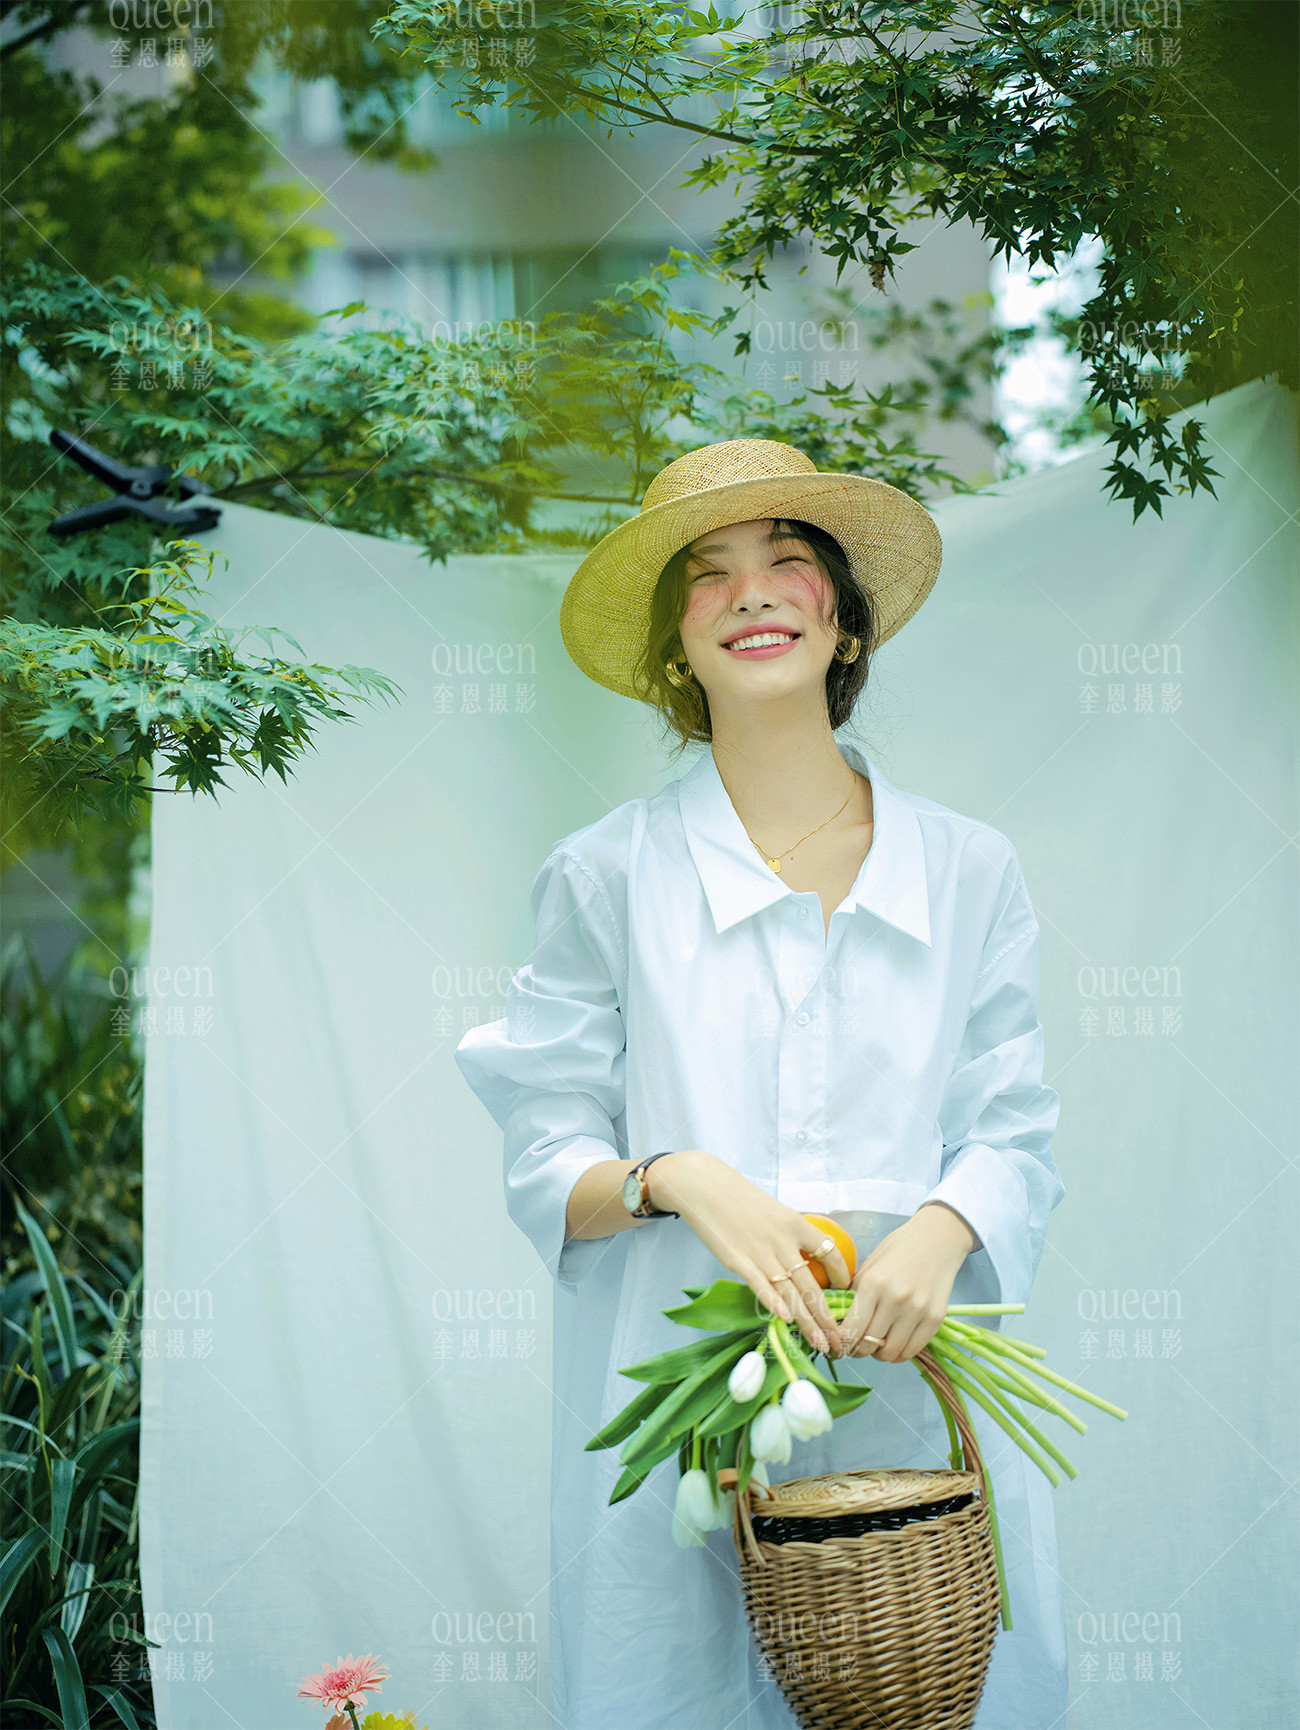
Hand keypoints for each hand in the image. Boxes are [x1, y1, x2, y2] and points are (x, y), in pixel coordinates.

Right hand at [647, 1151, 851, 1356]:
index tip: (845, 1292)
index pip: (829, 1251)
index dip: (841, 1273)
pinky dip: (773, 1302)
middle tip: (839, 1340)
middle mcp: (781, 1239)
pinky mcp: (736, 1260)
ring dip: (806, 1321)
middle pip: (811, 1283)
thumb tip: (802, 1259)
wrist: (704, 1186)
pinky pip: (759, 1285)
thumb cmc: (739, 1197)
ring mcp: (759, 1251)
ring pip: (789, 1292)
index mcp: (794, 1223)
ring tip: (820, 1343)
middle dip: (826, 1316)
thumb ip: (788, 1234)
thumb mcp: (773, 1210)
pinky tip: (784, 1319)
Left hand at [831, 1202, 975, 1363]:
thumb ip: (854, 1296)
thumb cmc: (897, 1251)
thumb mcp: (868, 1268)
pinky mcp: (935, 1318)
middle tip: (857, 1347)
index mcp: (873, 1284)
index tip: (841, 1345)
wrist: (936, 1240)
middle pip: (868, 1346)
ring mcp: (918, 1310)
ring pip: (891, 1353)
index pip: (852, 1330)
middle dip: (858, 1351)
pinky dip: (900, 1353)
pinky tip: (895, 1344)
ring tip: (877, 1345)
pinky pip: (912, 1350)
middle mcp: (895, 1299)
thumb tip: (838, 1326)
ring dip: (880, 1355)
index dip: (843, 1343)